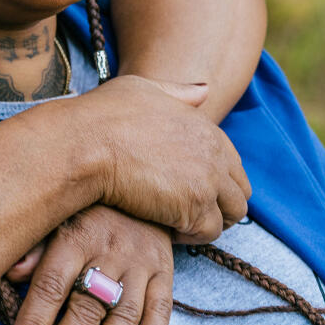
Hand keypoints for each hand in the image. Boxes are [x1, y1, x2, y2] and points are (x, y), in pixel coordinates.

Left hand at [5, 206, 172, 324]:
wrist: (138, 180)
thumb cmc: (83, 207)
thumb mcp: (55, 216)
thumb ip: (35, 247)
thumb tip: (11, 274)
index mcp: (74, 235)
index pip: (50, 287)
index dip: (33, 324)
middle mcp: (108, 250)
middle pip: (86, 308)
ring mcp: (139, 263)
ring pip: (124, 317)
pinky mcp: (164, 272)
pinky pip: (160, 313)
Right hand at [62, 75, 250, 242]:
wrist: (84, 144)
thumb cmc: (103, 115)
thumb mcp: (143, 89)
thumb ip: (178, 93)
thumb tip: (205, 91)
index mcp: (205, 127)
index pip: (232, 163)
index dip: (214, 179)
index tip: (189, 188)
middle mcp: (214, 154)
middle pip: (239, 191)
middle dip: (219, 204)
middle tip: (188, 211)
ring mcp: (207, 182)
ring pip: (231, 215)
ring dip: (208, 221)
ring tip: (178, 223)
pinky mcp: (194, 208)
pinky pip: (209, 233)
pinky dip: (191, 236)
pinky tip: (167, 229)